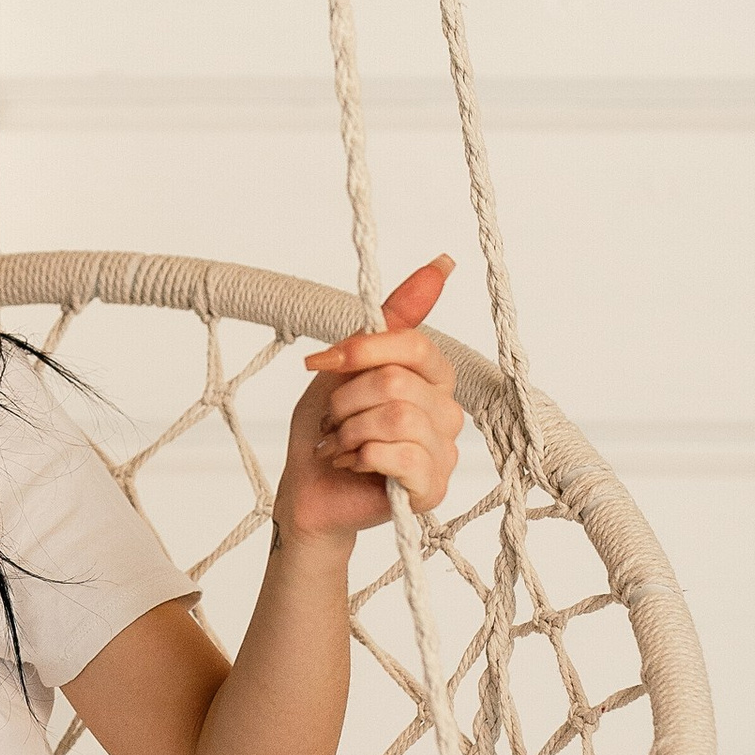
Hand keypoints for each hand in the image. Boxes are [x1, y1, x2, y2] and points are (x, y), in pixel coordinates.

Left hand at [275, 254, 463, 544]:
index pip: (414, 344)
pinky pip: (401, 456)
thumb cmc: (328, 429)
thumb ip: (392, 319)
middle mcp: (447, 411)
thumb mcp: (347, 364)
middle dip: (345, 400)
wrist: (308, 489)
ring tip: (338, 444)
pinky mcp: (431, 487)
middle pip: (396, 382)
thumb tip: (441, 265)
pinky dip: (361, 457)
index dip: (362, 350)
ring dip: (350, 431)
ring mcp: (444, 451)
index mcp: (430, 377)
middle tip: (332, 420)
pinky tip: (352, 464)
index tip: (320, 361)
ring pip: (397, 417)